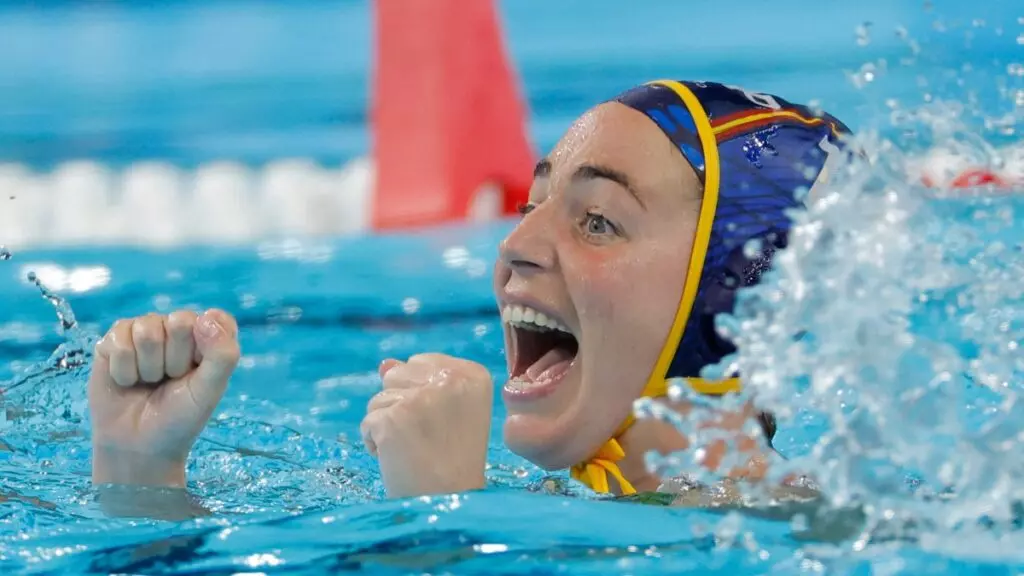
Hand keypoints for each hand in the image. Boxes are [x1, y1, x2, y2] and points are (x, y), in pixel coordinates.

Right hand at [88, 309, 239, 486]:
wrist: (138, 445)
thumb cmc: (179, 418)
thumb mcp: (210, 390)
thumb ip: (222, 354)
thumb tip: (206, 317)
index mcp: (209, 337)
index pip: (215, 319)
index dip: (206, 349)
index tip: (198, 373)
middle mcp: (178, 328)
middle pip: (180, 322)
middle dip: (175, 360)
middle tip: (170, 380)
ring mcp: (146, 331)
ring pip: (147, 331)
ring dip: (148, 367)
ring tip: (149, 382)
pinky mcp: (115, 340)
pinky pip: (119, 341)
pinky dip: (124, 370)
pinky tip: (127, 381)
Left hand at [360, 353, 492, 497]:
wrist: (449, 503)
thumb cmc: (454, 463)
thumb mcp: (450, 414)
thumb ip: (419, 382)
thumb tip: (384, 364)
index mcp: (472, 375)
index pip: (421, 361)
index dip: (420, 393)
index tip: (440, 422)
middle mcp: (450, 380)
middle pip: (396, 374)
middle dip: (400, 404)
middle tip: (425, 436)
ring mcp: (420, 398)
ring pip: (378, 397)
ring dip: (387, 425)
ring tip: (412, 449)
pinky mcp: (393, 419)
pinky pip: (367, 422)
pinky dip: (375, 442)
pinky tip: (398, 459)